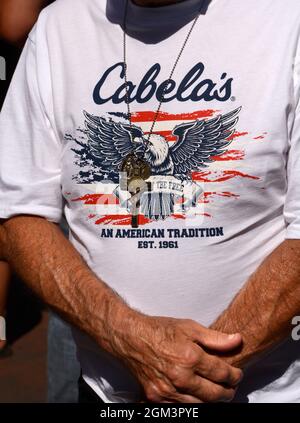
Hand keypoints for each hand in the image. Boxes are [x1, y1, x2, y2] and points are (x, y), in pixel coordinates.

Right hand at [113, 314, 242, 402]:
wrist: (131, 338)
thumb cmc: (160, 330)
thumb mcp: (189, 327)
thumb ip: (215, 338)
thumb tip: (237, 340)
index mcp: (190, 358)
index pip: (222, 374)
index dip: (234, 375)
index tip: (237, 374)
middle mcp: (180, 377)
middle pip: (214, 395)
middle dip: (228, 392)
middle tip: (231, 386)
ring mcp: (167, 390)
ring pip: (200, 405)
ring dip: (212, 400)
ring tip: (217, 392)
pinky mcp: (156, 398)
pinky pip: (181, 407)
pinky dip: (193, 402)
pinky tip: (197, 394)